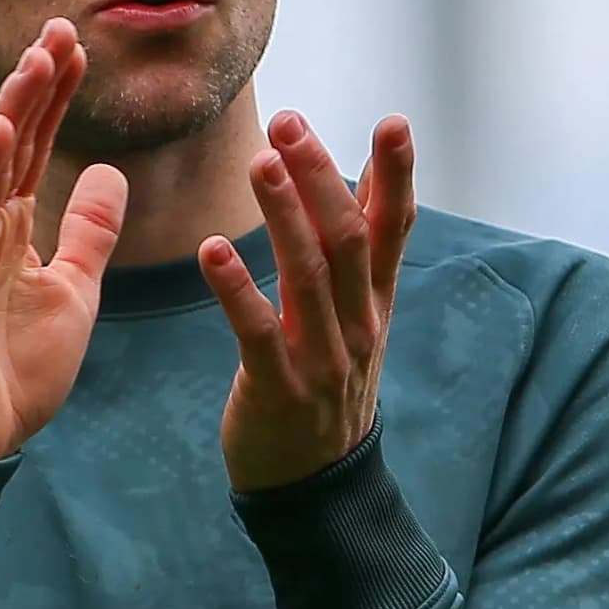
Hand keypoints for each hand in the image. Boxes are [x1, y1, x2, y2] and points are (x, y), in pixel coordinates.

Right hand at [0, 22, 129, 458]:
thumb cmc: (15, 371)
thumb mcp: (72, 290)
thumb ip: (87, 232)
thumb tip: (108, 174)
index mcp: (9, 230)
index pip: (36, 149)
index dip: (56, 98)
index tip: (79, 47)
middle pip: (14, 143)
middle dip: (38, 85)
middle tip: (62, 26)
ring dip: (16, 108)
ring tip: (39, 56)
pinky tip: (4, 125)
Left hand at [198, 109, 415, 492]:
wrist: (316, 487)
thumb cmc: (327, 386)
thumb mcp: (358, 319)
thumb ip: (361, 254)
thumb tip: (368, 178)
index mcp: (375, 304)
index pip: (394, 228)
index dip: (396, 176)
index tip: (394, 122)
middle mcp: (357, 325)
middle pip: (349, 240)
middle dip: (321, 178)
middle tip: (290, 123)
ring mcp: (322, 359)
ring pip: (309, 277)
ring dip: (284, 217)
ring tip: (260, 164)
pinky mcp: (278, 389)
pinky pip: (257, 333)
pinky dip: (236, 290)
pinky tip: (212, 251)